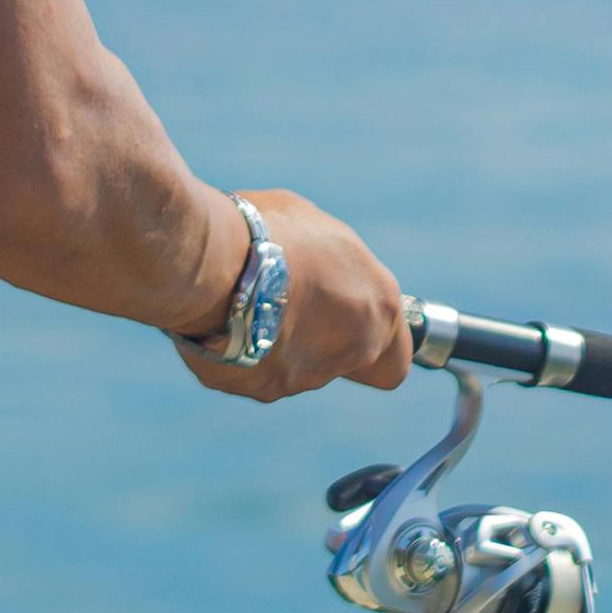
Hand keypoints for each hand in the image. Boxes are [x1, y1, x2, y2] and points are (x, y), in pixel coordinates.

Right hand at [173, 188, 409, 404]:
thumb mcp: (312, 224)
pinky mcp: (263, 388)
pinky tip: (224, 324)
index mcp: (379, 304)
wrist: (214, 264)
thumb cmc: (265, 231)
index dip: (379, 345)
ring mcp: (309, 375)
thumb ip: (331, 258)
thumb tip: (320, 261)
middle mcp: (354, 348)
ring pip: (301, 371)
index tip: (354, 325)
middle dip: (326, 344)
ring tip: (248, 306)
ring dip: (283, 346)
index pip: (397, 356)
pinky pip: (257, 374)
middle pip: (349, 364)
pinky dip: (245, 355)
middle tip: (296, 313)